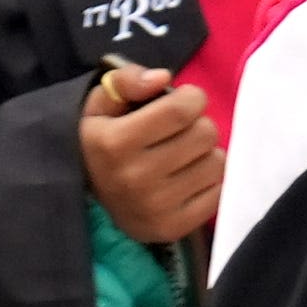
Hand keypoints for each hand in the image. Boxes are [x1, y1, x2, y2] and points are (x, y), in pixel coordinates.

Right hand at [80, 64, 220, 244]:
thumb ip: (126, 80)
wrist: (87, 196)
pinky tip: (187, 178)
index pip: (181, 110)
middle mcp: (135, 177)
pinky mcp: (173, 228)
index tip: (185, 100)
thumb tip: (162, 78)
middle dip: (197, 125)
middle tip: (181, 131)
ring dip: (205, 153)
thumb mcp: (101, 103)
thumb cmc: (102, 140)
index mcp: (115, 142)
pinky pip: (219, 193)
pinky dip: (208, 181)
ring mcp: (156, 207)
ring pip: (217, 163)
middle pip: (204, 134)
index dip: (192, 98)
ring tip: (184, 155)